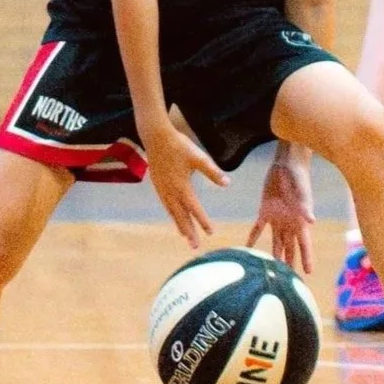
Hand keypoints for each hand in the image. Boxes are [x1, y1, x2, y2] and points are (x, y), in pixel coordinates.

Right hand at [141, 115, 228, 251]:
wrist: (156, 137)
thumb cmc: (179, 146)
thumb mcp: (199, 157)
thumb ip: (212, 172)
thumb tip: (227, 183)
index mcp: (182, 187)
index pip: (195, 209)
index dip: (203, 221)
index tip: (210, 233)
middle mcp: (171, 192)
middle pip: (181, 216)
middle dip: (189, 231)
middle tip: (194, 246)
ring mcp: (162, 189)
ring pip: (172, 211)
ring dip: (179, 224)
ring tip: (184, 236)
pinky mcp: (157, 184)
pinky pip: (165, 204)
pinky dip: (170, 213)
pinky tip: (173, 214)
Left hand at [248, 152, 314, 274]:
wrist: (286, 162)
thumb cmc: (298, 175)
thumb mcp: (302, 190)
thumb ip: (306, 205)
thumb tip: (312, 221)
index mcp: (300, 221)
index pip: (305, 244)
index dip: (306, 258)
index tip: (307, 274)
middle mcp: (290, 223)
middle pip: (290, 248)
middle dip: (289, 263)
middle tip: (287, 281)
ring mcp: (278, 218)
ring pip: (275, 242)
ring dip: (273, 255)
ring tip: (270, 271)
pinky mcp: (265, 210)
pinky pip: (258, 228)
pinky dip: (253, 238)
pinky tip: (247, 248)